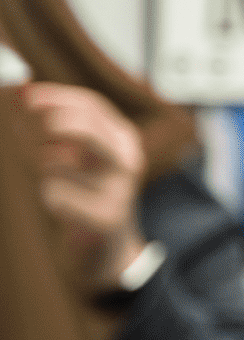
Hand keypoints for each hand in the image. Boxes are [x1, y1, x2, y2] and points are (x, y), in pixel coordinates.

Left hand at [22, 82, 148, 287]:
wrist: (110, 248)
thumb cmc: (87, 193)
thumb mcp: (81, 154)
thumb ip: (57, 123)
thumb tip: (20, 91)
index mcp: (123, 139)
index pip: (91, 106)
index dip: (55, 96)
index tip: (23, 94)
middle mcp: (127, 160)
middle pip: (87, 127)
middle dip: (50, 120)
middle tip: (19, 122)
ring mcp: (118, 190)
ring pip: (57, 164)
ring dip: (38, 164)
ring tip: (44, 172)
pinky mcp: (104, 218)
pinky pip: (55, 196)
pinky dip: (46, 195)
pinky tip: (57, 203)